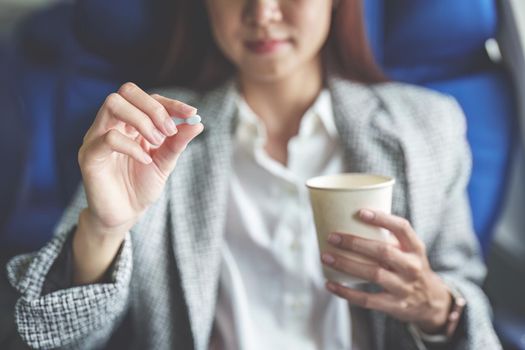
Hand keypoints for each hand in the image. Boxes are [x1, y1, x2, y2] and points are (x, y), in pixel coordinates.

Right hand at [78, 82, 202, 236]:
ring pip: (113, 104)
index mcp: (130, 122)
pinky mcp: (90, 155)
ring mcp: (97, 137)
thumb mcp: (165, 162)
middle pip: (126, 91)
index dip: (171, 103)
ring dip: (142, 120)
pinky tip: (145, 160)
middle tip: (169, 132)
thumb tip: (198, 122)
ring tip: (156, 143)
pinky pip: (109, 137)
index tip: (191, 113)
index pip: (148, 97)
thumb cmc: (142, 186)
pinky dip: (133, 146)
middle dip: (154, 107)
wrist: (125, 215)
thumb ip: (178, 142)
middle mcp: (112, 124)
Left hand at [321, 209, 451, 333]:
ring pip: (373, 274)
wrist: (432, 303)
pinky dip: (346, 292)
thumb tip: (349, 218)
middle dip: (355, 243)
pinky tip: (330, 284)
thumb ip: (388, 237)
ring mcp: (404, 288)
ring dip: (346, 264)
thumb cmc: (410, 267)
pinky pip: (367, 299)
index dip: (382, 219)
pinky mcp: (394, 306)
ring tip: (326, 257)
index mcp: (415, 248)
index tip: (360, 212)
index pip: (402, 228)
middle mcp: (412, 267)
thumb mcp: (409, 251)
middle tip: (332, 237)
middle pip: (383, 252)